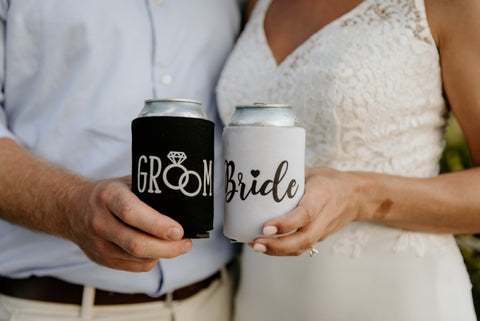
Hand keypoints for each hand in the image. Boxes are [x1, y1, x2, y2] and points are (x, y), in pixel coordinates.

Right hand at [66, 176, 191, 271]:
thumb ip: (150, 191)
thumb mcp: (126, 182)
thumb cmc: (108, 194)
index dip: (158, 225)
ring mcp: (98, 244)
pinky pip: (134, 267)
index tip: (178, 230)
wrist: (72, 208)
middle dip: (168, 248)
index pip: (132, 214)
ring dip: (163, 255)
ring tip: (177, 246)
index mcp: (108, 197)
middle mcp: (100, 222)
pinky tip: (158, 251)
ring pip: (138, 259)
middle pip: (137, 244)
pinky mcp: (101, 259)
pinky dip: (151, 261)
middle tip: (186, 243)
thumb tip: (183, 204)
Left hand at [250, 167, 366, 255]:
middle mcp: (324, 216)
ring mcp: (322, 229)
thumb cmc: (328, 180)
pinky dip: (283, 250)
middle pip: (304, 239)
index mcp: (321, 196)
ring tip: (255, 245)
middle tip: (255, 243)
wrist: (355, 196)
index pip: (305, 214)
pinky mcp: (319, 237)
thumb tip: (260, 180)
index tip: (265, 227)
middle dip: (277, 245)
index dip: (285, 223)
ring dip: (277, 251)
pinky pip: (301, 247)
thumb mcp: (310, 173)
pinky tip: (265, 245)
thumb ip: (289, 180)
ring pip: (302, 247)